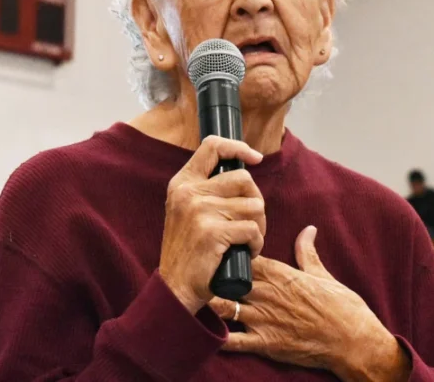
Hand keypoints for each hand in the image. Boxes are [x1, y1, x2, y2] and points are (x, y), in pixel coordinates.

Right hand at [159, 136, 265, 314]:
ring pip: (253, 205)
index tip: (255, 158)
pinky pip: (252, 229)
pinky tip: (246, 253)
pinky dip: (257, 244)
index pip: (212, 146)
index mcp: (182, 182)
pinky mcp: (213, 232)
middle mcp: (189, 192)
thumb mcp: (187, 210)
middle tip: (251, 221)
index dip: (238, 147)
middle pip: (243, 178)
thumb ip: (206, 188)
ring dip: (259, 225)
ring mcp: (200, 211)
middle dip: (256, 200)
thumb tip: (244, 168)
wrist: (175, 287)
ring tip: (246, 240)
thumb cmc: (189, 249)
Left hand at [209, 227, 410, 381]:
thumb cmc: (342, 307)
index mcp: (280, 274)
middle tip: (200, 275)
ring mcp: (263, 319)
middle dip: (211, 276)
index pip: (242, 257)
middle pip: (226, 278)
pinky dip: (217, 338)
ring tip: (198, 301)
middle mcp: (267, 293)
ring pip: (222, 306)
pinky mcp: (265, 343)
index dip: (228, 254)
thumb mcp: (323, 274)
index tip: (220, 254)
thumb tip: (308, 229)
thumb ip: (307, 252)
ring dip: (210, 304)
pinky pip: (232, 341)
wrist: (354, 341)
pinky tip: (207, 333)